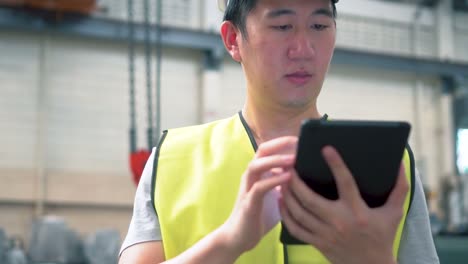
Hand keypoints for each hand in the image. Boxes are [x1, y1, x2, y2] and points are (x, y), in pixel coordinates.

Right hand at [220, 136, 297, 254]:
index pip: (269, 149)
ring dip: (275, 161)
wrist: (240, 237)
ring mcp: (248, 189)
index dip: (283, 142)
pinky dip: (273, 181)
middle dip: (279, 145)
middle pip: (261, 151)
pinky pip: (259, 188)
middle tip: (298, 143)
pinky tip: (287, 178)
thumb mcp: (277, 196)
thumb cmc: (259, 215)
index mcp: (259, 173)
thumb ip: (287, 185)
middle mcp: (251, 177)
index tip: (302, 139)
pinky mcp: (248, 203)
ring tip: (293, 159)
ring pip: (256, 166)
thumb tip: (308, 177)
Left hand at [280, 146, 407, 263]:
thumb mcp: (395, 212)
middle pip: (310, 199)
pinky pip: (296, 228)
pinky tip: (281, 201)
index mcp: (358, 211)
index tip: (325, 148)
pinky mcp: (318, 243)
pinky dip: (286, 214)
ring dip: (287, 195)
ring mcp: (326, 234)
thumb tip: (400, 163)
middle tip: (288, 165)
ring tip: (282, 179)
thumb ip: (399, 187)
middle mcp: (339, 222)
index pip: (346, 183)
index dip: (336, 164)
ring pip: (299, 213)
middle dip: (296, 181)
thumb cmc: (383, 236)